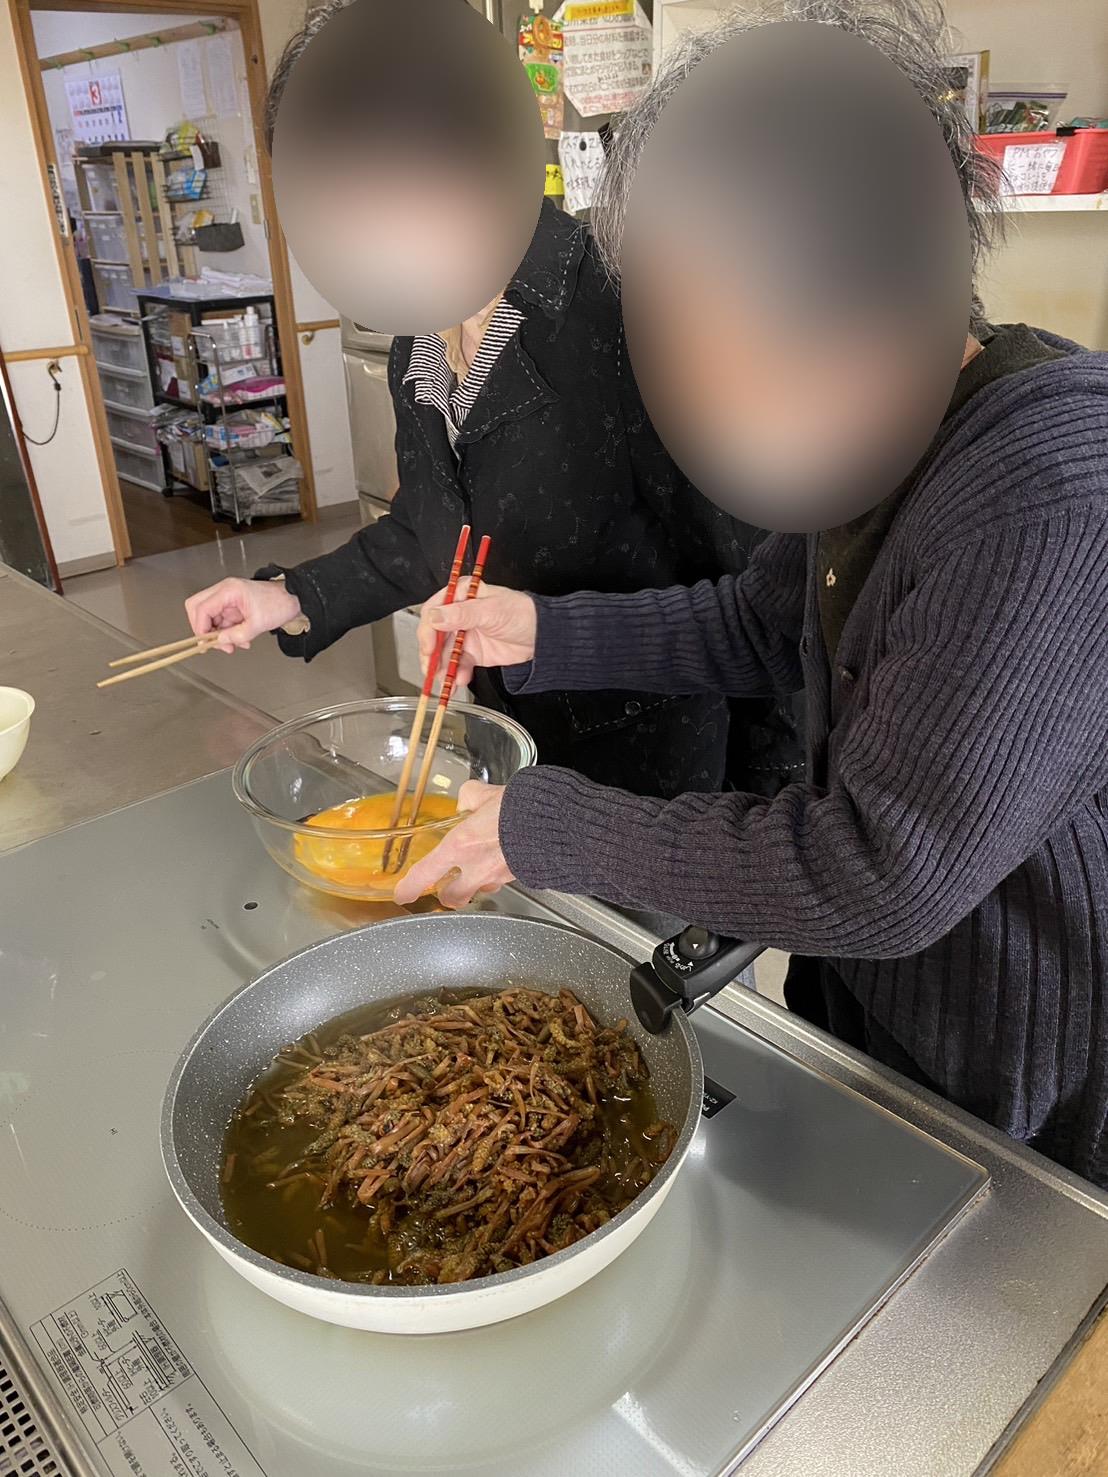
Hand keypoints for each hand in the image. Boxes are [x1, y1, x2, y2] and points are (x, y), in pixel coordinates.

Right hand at [184, 577, 300, 653]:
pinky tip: (240, 639)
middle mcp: (225, 591)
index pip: (202, 608)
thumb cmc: (279, 604)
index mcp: (229, 590)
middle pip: (197, 608)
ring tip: (234, 644)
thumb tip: (220, 642)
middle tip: (214, 643)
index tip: (207, 642)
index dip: (201, 628)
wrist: (293, 599)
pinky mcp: (233, 605)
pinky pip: (222, 620)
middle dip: (204, 629)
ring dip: (219, 634)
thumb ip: (236, 636)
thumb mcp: (257, 624)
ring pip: (209, 617)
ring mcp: (228, 598)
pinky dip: (227, 632)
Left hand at [393, 781, 513, 907]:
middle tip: (448, 888)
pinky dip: (501, 874)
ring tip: (481, 870)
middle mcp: (476, 867)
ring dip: (478, 884)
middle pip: (453, 898)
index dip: (410, 887)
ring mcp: (499, 876)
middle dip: (449, 896)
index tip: (403, 894)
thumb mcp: (484, 793)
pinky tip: (505, 859)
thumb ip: (468, 798)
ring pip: (482, 890)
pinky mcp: (520, 877)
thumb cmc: (519, 808)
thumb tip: (465, 801)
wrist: (555, 821)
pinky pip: (504, 881)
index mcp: (460, 846)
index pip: (425, 873)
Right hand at [417, 583, 536, 688]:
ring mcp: (463, 635)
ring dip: (442, 668)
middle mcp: (458, 615)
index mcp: (460, 596)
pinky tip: (459, 680)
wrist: (542, 636)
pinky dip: (456, 674)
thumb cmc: (520, 613)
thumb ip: (462, 614)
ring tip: (445, 680)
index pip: (433, 612)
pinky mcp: (472, 653)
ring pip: (443, 654)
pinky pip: (458, 665)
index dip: (427, 631)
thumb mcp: (490, 611)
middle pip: (434, 636)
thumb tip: (435, 617)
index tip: (428, 648)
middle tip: (431, 670)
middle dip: (431, 655)